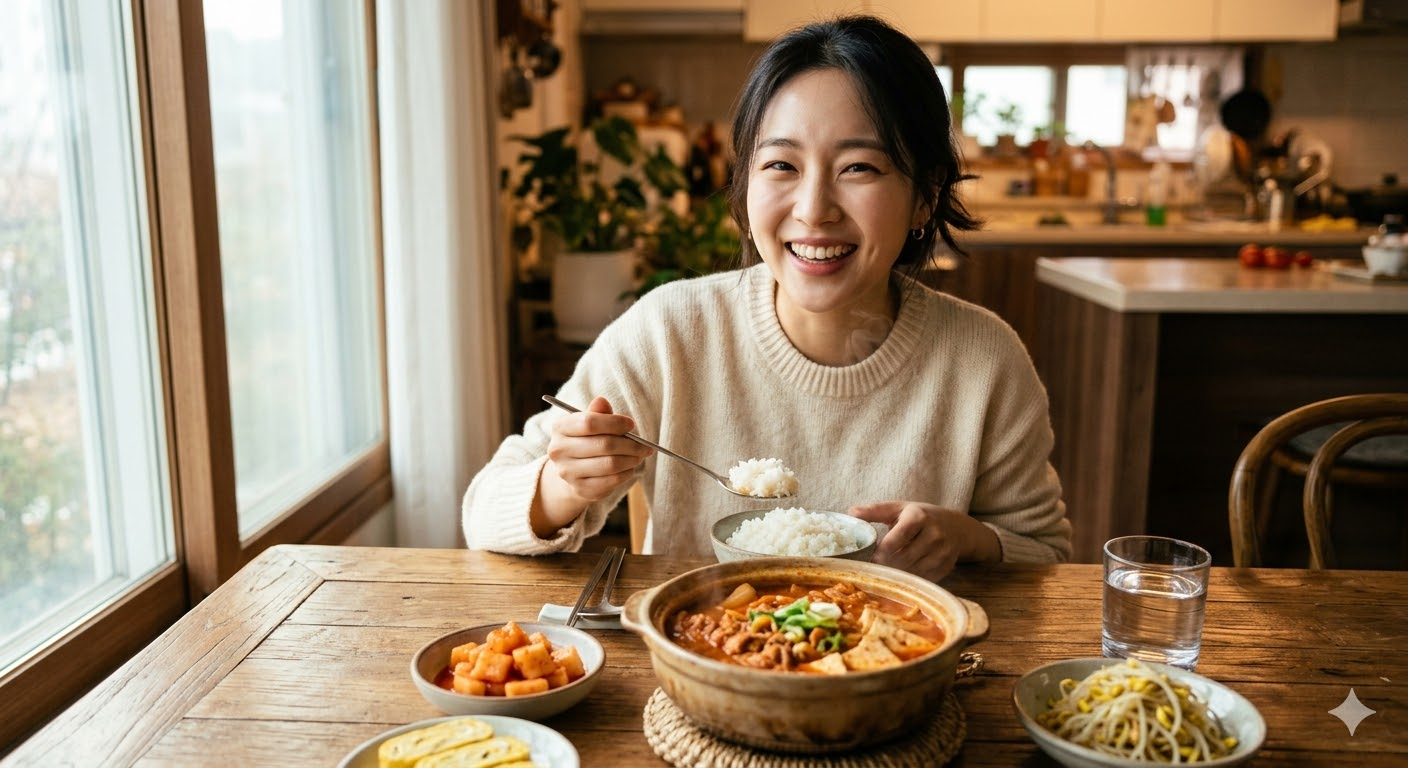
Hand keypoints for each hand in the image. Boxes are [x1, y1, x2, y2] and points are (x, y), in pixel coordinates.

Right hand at [535, 396, 651, 535]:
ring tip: (639, 455)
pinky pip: (611, 480)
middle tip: (644, 445)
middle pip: (603, 445)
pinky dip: (626, 473)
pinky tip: (630, 467)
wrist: (572, 470)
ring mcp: (568, 473)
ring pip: (610, 464)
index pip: (589, 423)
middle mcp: (559, 451)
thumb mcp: (589, 422)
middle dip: (630, 444)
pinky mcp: (581, 489)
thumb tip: (602, 401)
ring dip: (631, 459)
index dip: (614, 423)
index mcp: (560, 428)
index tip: (631, 424)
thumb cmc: (586, 440)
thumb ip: (597, 413)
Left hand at [848, 501, 1000, 581]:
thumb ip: (875, 511)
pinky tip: (902, 576)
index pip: (895, 539)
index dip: (880, 552)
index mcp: (918, 517)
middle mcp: (934, 535)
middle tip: (874, 569)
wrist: (957, 527)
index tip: (869, 558)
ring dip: (897, 575)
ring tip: (886, 573)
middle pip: (904, 558)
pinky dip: (911, 580)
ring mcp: (942, 552)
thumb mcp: (899, 508)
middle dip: (887, 566)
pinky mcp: (946, 566)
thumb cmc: (921, 516)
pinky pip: (924, 579)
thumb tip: (850, 513)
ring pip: (913, 572)